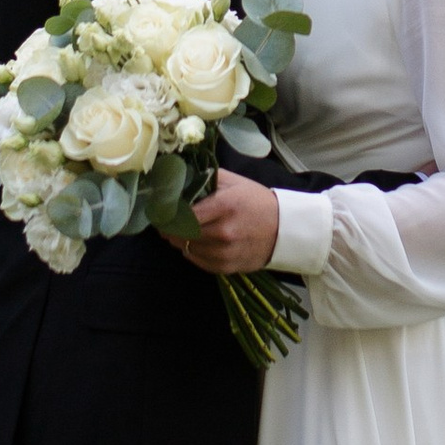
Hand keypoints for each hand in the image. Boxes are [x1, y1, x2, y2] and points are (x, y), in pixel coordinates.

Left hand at [164, 169, 280, 274]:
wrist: (284, 229)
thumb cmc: (256, 201)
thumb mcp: (234, 181)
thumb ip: (206, 177)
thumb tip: (178, 177)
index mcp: (224, 206)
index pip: (183, 214)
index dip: (167, 214)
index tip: (160, 211)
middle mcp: (223, 232)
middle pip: (181, 233)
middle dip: (169, 228)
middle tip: (165, 222)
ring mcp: (225, 252)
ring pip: (186, 248)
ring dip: (178, 240)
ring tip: (178, 231)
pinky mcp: (227, 267)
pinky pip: (197, 261)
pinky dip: (191, 252)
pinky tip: (194, 242)